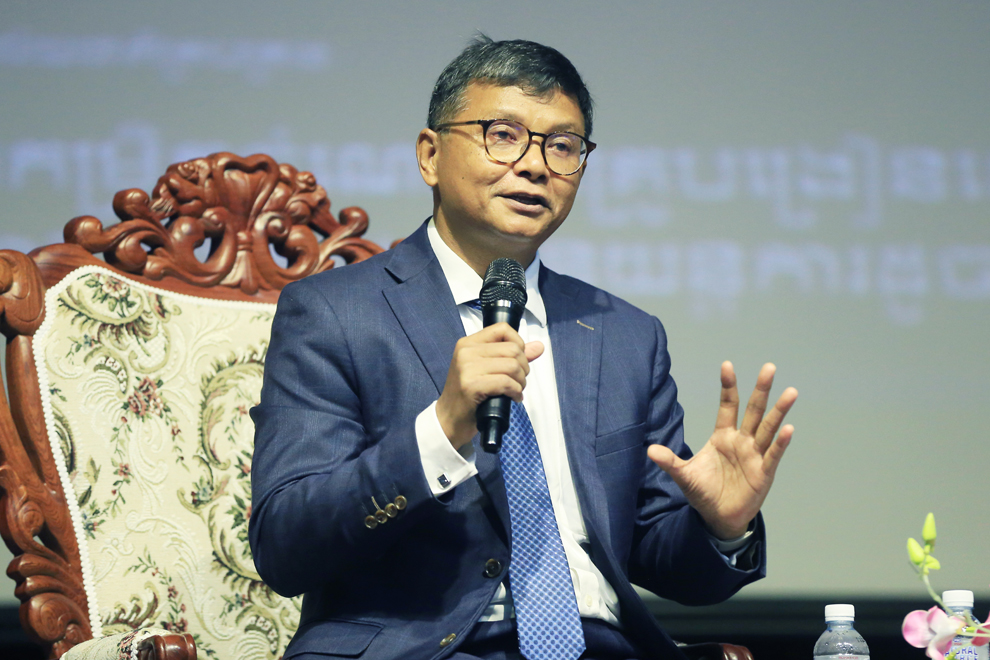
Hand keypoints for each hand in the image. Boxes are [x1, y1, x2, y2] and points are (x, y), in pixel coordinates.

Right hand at [436, 323, 543, 448]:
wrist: (449, 419)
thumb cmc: (468, 395)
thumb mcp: (487, 369)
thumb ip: (513, 356)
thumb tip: (539, 347)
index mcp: (468, 343)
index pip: (503, 329)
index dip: (518, 343)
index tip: (517, 360)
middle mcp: (466, 351)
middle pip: (512, 349)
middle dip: (523, 367)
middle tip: (518, 381)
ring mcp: (467, 368)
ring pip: (512, 366)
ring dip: (521, 381)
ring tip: (516, 390)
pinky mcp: (471, 385)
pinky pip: (506, 382)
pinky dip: (515, 392)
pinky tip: (513, 398)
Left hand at [647, 361, 797, 539]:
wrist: (718, 518)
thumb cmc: (703, 492)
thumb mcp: (684, 475)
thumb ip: (669, 461)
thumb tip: (649, 450)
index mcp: (722, 436)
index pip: (728, 406)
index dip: (728, 386)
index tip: (727, 365)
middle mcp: (741, 441)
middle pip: (753, 410)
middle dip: (761, 389)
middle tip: (769, 367)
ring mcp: (754, 455)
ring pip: (768, 428)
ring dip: (779, 411)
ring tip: (791, 392)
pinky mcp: (764, 472)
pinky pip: (773, 454)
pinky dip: (781, 442)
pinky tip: (788, 428)